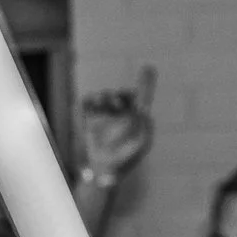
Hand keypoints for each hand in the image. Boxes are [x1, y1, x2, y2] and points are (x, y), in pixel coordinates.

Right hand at [76, 67, 154, 183]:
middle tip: (116, 103)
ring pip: (104, 96)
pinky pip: (88, 102)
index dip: (146, 82)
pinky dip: (90, 101)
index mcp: (136, 118)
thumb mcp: (141, 143)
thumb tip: (142, 109)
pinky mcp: (89, 119)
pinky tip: (93, 107)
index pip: (142, 97)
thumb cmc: (126, 158)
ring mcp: (104, 116)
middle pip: (121, 95)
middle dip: (119, 96)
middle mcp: (120, 114)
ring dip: (105, 98)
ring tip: (104, 106)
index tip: (148, 67)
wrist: (103, 169)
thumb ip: (145, 125)